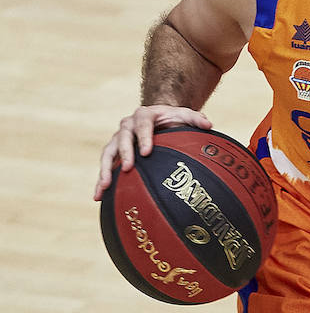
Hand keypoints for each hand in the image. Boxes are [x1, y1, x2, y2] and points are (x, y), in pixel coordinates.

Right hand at [95, 105, 211, 200]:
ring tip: (104, 187)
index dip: (144, 137)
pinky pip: (105, 166)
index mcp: (143, 115)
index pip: (142, 124)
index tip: (147, 152)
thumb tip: (209, 125)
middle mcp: (127, 126)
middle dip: (124, 153)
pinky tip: (99, 196)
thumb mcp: (185, 115)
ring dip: (105, 170)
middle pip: (122, 138)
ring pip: (108, 153)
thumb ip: (196, 118)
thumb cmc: (173, 119)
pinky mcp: (114, 153)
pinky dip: (101, 181)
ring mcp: (118, 139)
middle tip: (129, 168)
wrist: (158, 119)